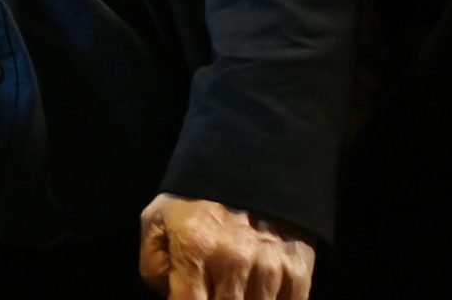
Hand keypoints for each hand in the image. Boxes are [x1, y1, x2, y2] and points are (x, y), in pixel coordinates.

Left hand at [139, 194, 314, 299]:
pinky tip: (256, 291)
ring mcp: (269, 268)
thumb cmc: (195, 199)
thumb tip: (171, 297)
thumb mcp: (157, 220)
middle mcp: (233, 261)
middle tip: (211, 288)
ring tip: (232, 287)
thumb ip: (154, 266)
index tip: (188, 297)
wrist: (251, 165)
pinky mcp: (297, 272)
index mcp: (194, 248)